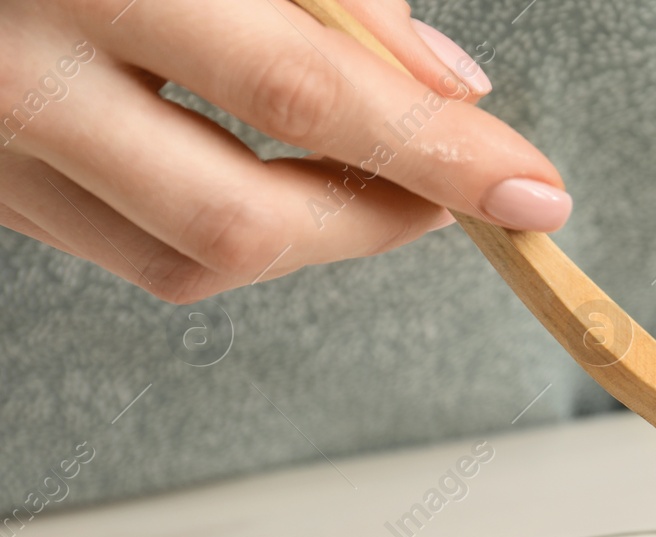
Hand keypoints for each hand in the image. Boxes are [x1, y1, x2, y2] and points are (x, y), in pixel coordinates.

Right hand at [0, 0, 568, 301]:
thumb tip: (446, 86)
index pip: (302, 94)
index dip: (436, 151)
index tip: (531, 189)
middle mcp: (25, 80)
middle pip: (244, 220)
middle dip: (381, 223)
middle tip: (461, 193)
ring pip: (190, 263)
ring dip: (315, 240)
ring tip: (377, 181)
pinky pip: (136, 251)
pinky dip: (233, 232)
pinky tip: (276, 180)